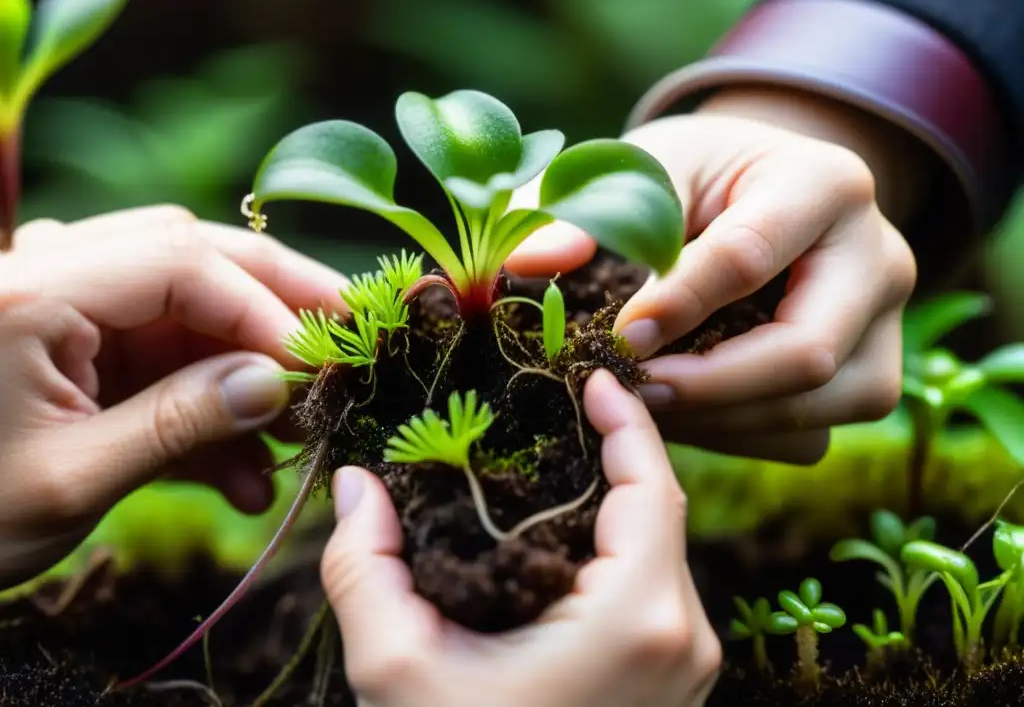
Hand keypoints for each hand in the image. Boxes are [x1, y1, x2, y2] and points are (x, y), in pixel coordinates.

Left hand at [0, 206, 348, 588]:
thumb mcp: (72, 481)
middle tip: (344, 337)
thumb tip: (277, 387)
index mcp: (30, 294)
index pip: (179, 262)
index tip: (318, 366)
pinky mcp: (71, 347)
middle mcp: (46, 277)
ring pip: (184, 307)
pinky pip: (159, 355)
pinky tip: (240, 472)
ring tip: (288, 443)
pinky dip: (204, 404)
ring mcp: (60, 309)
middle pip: (190, 255)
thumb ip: (180, 425)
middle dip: (275, 304)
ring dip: (242, 369)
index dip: (264, 309)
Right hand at [320, 369, 720, 706]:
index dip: (626, 422)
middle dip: (618, 451)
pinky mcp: (671, 687)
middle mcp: (681, 636)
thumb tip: (355, 482)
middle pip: (661, 511)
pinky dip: (620, 547)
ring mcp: (684, 667)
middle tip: (562, 407)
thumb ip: (367, 565)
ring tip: (559, 459)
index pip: (653, 487)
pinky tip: (566, 533)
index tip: (594, 377)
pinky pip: (656, 590)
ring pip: (662, 551)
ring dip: (619, 499)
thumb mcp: (398, 668)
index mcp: (638, 619)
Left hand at [507, 88, 917, 462]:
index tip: (616, 337)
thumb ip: (582, 207)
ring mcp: (886, 327)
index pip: (750, 257)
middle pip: (806, 352)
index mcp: (825, 185)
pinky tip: (686, 415)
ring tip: (648, 406)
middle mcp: (879, 257)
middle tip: (634, 393)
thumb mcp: (642, 166)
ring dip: (719, 422)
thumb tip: (527, 264)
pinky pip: (808, 437)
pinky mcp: (870, 377)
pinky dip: (738, 438)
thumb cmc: (697, 174)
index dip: (677, 305)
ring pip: (816, 408)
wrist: (760, 191)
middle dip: (707, 385)